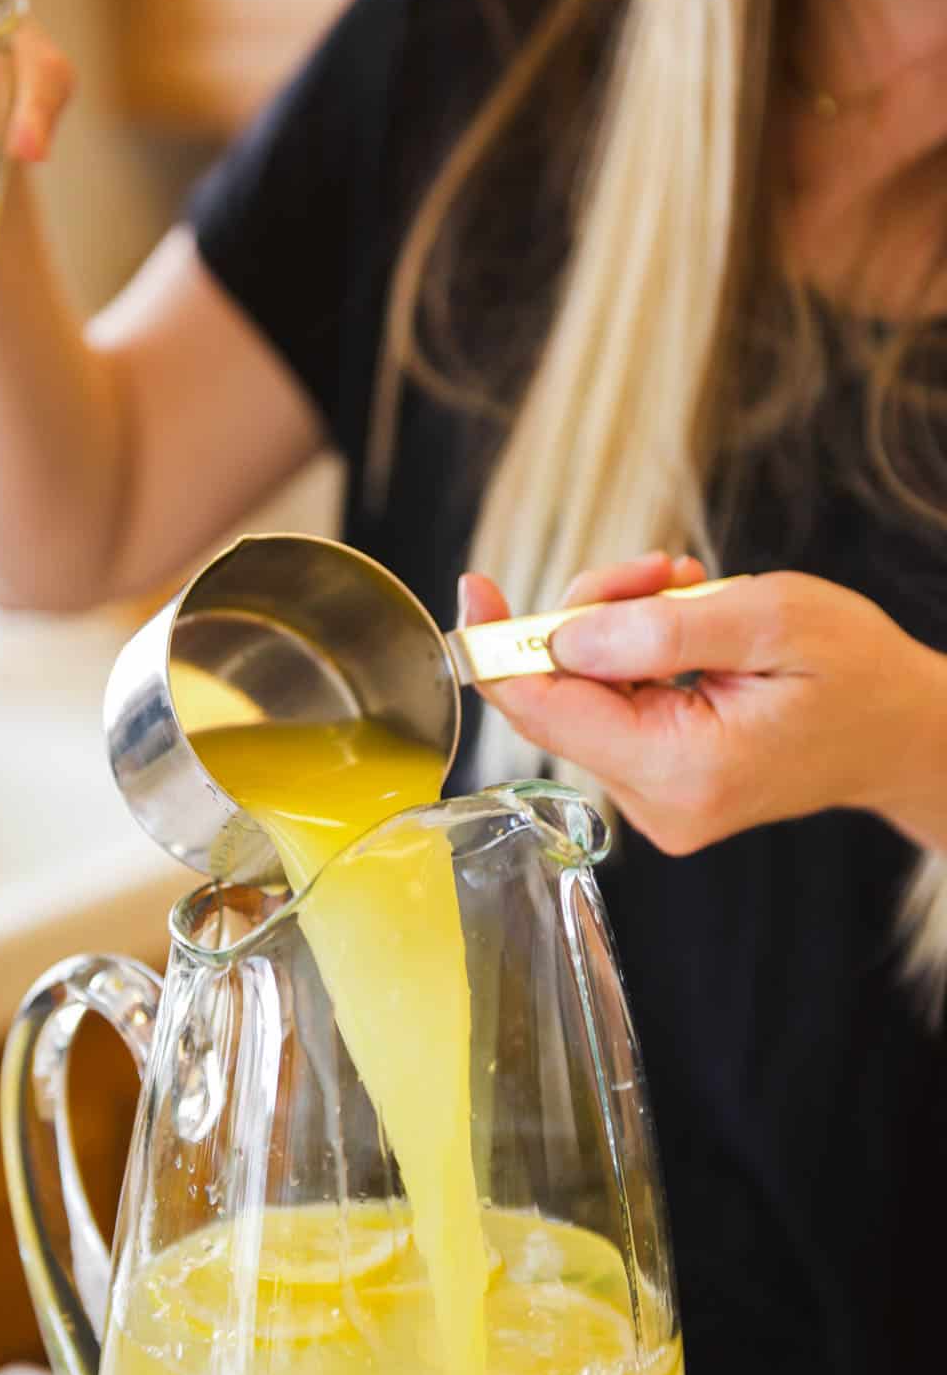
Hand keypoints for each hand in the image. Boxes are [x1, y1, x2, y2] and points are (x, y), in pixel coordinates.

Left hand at [458, 554, 946, 855]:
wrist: (901, 731)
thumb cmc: (856, 673)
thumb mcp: (771, 620)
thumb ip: (663, 629)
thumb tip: (565, 634)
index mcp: (684, 770)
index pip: (551, 711)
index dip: (501, 647)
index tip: (473, 589)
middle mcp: (658, 804)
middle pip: (563, 696)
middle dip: (591, 617)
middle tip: (656, 570)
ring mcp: (656, 802)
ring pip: (585, 694)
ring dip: (620, 628)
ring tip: (689, 591)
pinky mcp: (658, 785)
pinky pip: (613, 706)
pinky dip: (635, 655)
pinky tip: (685, 626)